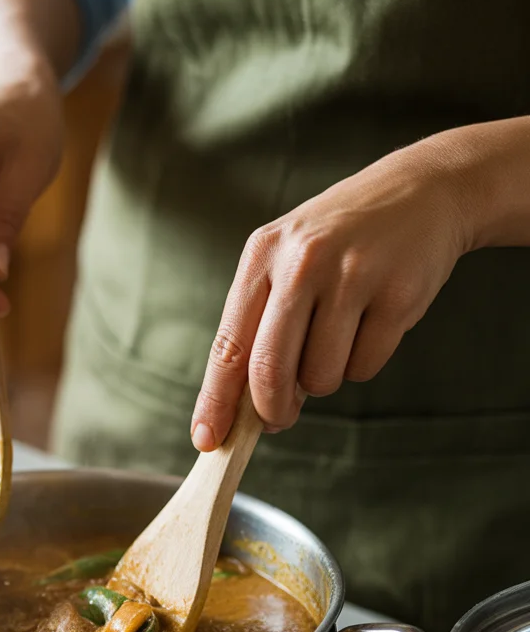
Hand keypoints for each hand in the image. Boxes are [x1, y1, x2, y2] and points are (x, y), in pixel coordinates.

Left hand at [190, 142, 471, 449]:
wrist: (422, 190)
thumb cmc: (338, 242)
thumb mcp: (285, 261)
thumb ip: (259, 326)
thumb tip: (242, 408)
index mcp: (262, 256)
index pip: (228, 345)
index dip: (216, 401)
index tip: (209, 440)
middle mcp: (302, 263)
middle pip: (269, 370)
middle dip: (271, 409)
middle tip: (278, 418)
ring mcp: (353, 275)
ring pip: (320, 376)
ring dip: (324, 379)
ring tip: (336, 337)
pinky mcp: (398, 293)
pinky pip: (365, 366)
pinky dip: (362, 363)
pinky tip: (370, 323)